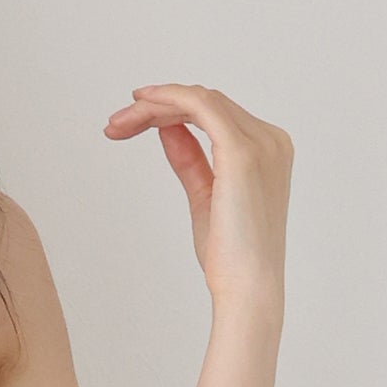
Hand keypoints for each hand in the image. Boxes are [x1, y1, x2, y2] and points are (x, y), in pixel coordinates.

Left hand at [103, 83, 292, 309]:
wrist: (246, 287)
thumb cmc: (230, 254)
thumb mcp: (204, 195)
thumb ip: (190, 159)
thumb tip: (169, 129)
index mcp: (268, 150)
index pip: (215, 114)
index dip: (170, 111)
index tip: (131, 123)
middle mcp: (271, 141)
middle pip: (206, 103)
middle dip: (156, 108)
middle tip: (116, 124)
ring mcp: (260, 144)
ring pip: (201, 100)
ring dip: (155, 105)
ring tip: (119, 123)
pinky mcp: (241, 153)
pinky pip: (201, 106)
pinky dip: (169, 100)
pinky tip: (141, 107)